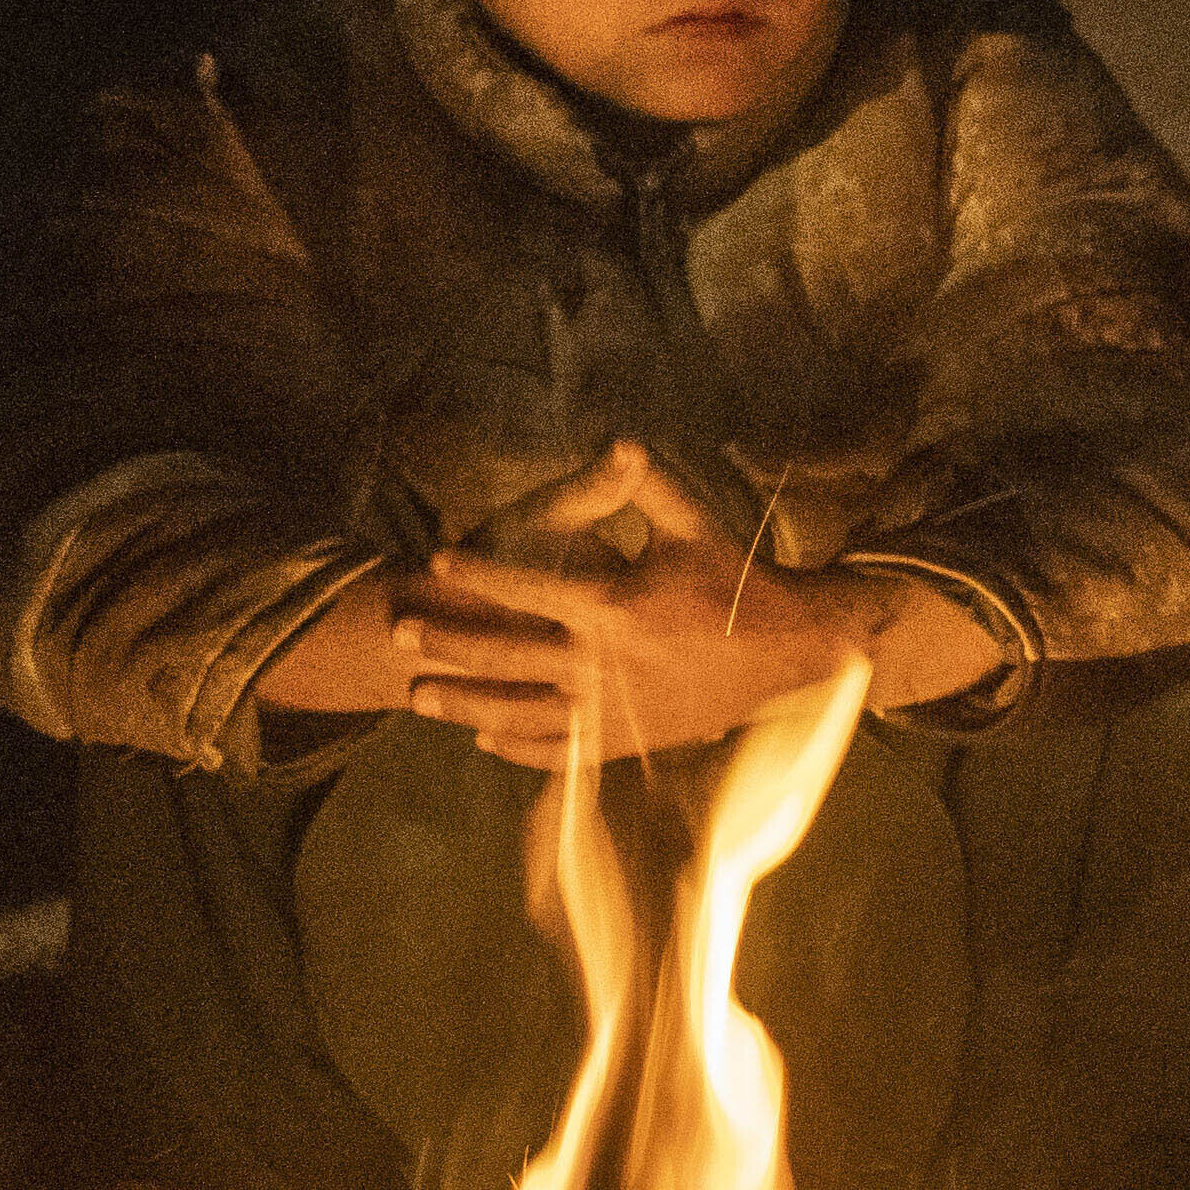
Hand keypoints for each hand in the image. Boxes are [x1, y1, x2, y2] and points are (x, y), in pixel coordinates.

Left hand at [380, 439, 991, 765]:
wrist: (789, 656)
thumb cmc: (737, 582)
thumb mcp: (692, 525)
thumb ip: (644, 486)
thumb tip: (618, 439)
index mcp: (611, 605)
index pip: (522, 587)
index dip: (475, 573)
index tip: (437, 562)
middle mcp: (600, 663)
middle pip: (502, 655)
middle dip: (445, 642)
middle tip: (399, 634)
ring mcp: (609, 711)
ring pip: (516, 712)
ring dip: (463, 704)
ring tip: (420, 696)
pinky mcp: (624, 742)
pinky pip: (557, 751)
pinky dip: (516, 748)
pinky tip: (485, 740)